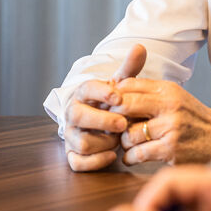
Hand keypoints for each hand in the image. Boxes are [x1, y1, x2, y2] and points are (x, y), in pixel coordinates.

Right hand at [63, 45, 146, 171]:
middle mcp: (72, 113)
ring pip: (82, 142)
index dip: (102, 92)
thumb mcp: (120, 85)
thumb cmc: (111, 102)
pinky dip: (97, 161)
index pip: (87, 88)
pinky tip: (113, 154)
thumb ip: (130, 69)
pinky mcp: (72, 155)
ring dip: (104, 142)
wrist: (101, 123)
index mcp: (83, 93)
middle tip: (123, 123)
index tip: (118, 96)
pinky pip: (79, 163)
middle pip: (79, 117)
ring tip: (119, 138)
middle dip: (103, 121)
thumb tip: (140, 47)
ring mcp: (70, 135)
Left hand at [111, 79, 210, 165]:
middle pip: (125, 106)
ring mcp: (170, 128)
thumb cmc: (193, 118)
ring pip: (128, 134)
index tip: (111, 107)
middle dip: (114, 118)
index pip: (129, 85)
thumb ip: (150, 92)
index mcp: (168, 90)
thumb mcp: (176, 97)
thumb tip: (116, 90)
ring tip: (129, 143)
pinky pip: (137, 154)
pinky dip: (129, 157)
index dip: (114, 96)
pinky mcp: (170, 149)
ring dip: (123, 142)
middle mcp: (169, 106)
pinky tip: (132, 157)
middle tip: (114, 126)